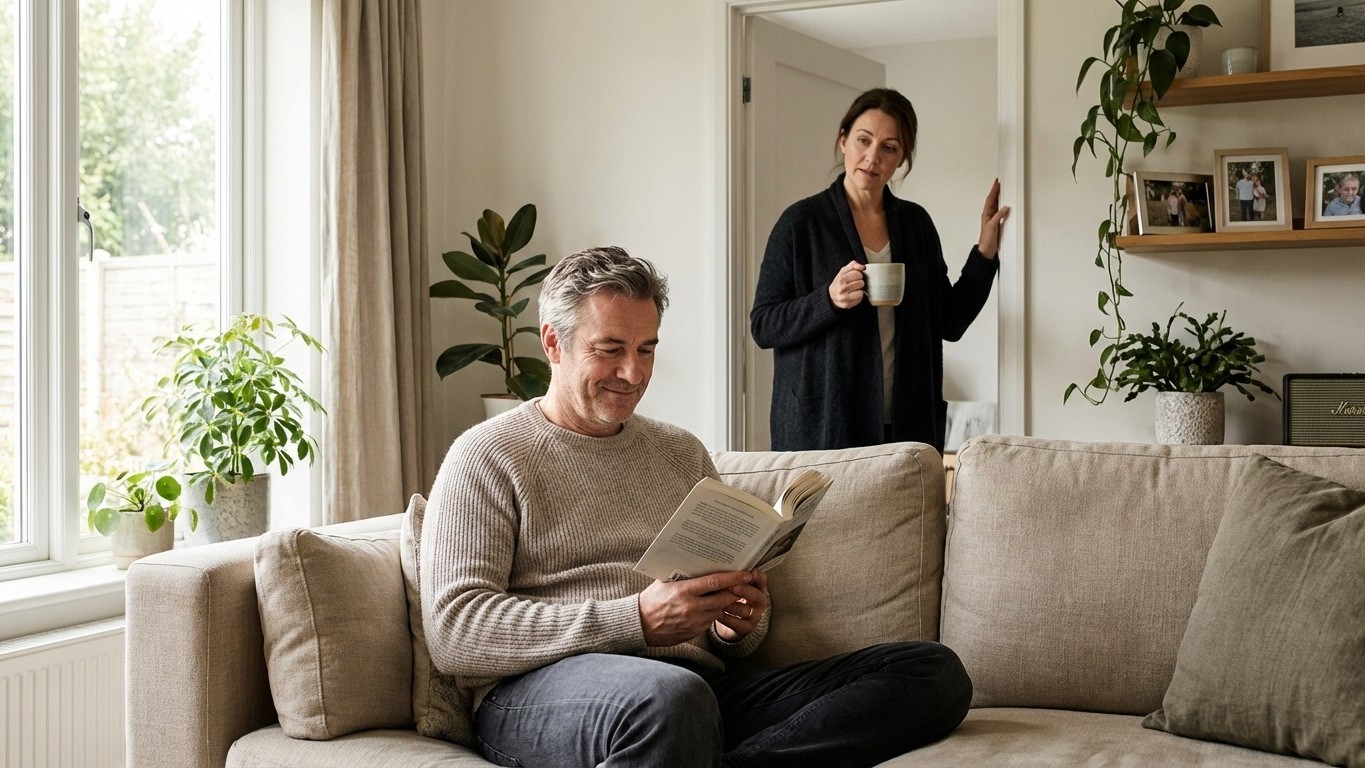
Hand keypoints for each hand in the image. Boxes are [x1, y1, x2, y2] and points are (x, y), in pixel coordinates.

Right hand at [639, 570, 760, 646]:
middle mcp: (692, 607)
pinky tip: (710, 607)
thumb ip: (681, 575)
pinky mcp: (694, 632)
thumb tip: (697, 562)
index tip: (745, 574)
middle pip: (723, 598)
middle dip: (735, 591)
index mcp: (684, 591)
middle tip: (742, 584)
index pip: (715, 582)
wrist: (640, 625)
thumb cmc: (651, 600)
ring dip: (724, 603)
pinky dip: (713, 613)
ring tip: (727, 595)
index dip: (733, 578)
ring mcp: (694, 622)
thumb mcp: (664, 582)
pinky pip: (710, 621)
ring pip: (719, 610)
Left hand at [714, 569, 768, 642]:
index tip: (751, 572)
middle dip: (744, 590)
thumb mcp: (733, 584)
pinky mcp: (747, 628)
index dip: (757, 576)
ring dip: (731, 605)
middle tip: (732, 586)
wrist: (732, 619)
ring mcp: (755, 615)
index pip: (762, 580)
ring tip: (717, 601)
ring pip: (745, 610)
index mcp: (758, 587)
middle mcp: (759, 601)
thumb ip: (731, 576)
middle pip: (756, 595)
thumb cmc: (730, 595)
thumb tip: (718, 563)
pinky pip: (737, 623)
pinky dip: (726, 618)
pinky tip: (716, 613)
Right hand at [828, 261, 865, 308]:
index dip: (858, 275)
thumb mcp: (844, 271)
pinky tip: (854, 295)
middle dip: (859, 282)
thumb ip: (853, 265)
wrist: (832, 294)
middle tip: (854, 284)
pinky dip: (858, 297)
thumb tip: (863, 267)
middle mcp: (842, 288)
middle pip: (861, 283)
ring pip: (861, 292)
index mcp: (841, 278)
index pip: (858, 274)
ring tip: (854, 289)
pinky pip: (859, 299)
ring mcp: (844, 297)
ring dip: (859, 290)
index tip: (855, 277)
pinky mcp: (847, 304)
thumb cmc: (841, 281)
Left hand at [976, 178, 1009, 258]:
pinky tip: (1006, 205)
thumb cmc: (986, 240)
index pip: (990, 199)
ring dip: (1000, 197)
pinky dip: (1003, 206)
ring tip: (1003, 190)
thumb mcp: (992, 226)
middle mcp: (989, 215)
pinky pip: (1001, 212)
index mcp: (986, 214)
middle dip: (996, 191)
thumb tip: (1005, 208)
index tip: (997, 182)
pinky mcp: (997, 223)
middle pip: (993, 200)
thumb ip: (998, 216)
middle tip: (1000, 183)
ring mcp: (993, 219)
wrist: (987, 250)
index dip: (994, 190)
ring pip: (997, 205)